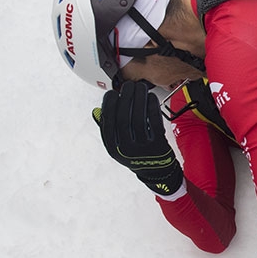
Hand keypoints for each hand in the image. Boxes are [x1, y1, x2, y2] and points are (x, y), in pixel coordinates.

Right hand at [92, 80, 183, 195]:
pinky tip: (150, 97)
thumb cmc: (136, 155)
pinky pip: (154, 121)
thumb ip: (108, 130)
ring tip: (139, 87)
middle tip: (128, 85)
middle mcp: (127, 149)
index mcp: (113, 148)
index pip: (107, 123)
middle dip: (125, 97)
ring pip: (139, 117)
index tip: (112, 93)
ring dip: (139, 98)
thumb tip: (97, 111)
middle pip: (124, 117)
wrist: (157, 172)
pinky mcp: (159, 143)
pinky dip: (152, 106)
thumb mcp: (117, 147)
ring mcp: (143, 147)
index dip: (109, 105)